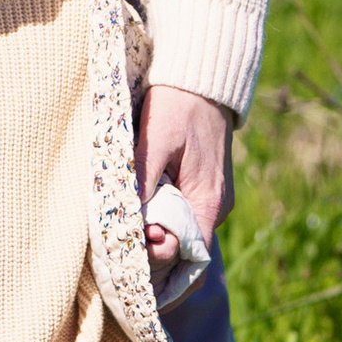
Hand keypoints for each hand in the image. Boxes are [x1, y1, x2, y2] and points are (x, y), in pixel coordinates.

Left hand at [137, 82, 234, 261]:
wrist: (203, 78)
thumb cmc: (177, 106)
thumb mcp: (154, 141)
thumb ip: (143, 182)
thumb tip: (131, 224)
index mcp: (209, 201)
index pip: (193, 259)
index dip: (163, 264)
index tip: (136, 247)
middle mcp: (216, 207)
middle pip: (186, 251)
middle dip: (156, 255)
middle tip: (125, 243)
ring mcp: (212, 197)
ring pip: (183, 233)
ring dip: (157, 236)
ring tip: (128, 231)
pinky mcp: (204, 187)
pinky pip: (184, 215)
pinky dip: (164, 220)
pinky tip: (141, 215)